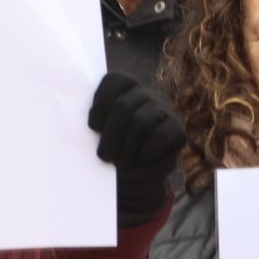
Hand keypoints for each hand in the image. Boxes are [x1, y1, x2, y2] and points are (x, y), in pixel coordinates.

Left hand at [89, 72, 183, 225]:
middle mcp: (145, 94)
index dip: (100, 104)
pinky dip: (147, 152)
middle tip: (104, 156)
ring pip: (141, 122)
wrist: (133, 178)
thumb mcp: (97, 136)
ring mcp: (163, 110)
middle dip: (111, 135)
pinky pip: (161, 136)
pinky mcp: (177, 130)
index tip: (92, 126)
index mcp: (123, 88)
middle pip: (124, 106)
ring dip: (127, 148)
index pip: (113, 80)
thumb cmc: (109, 152)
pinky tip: (140, 160)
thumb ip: (92, 125)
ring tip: (120, 164)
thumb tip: (80, 123)